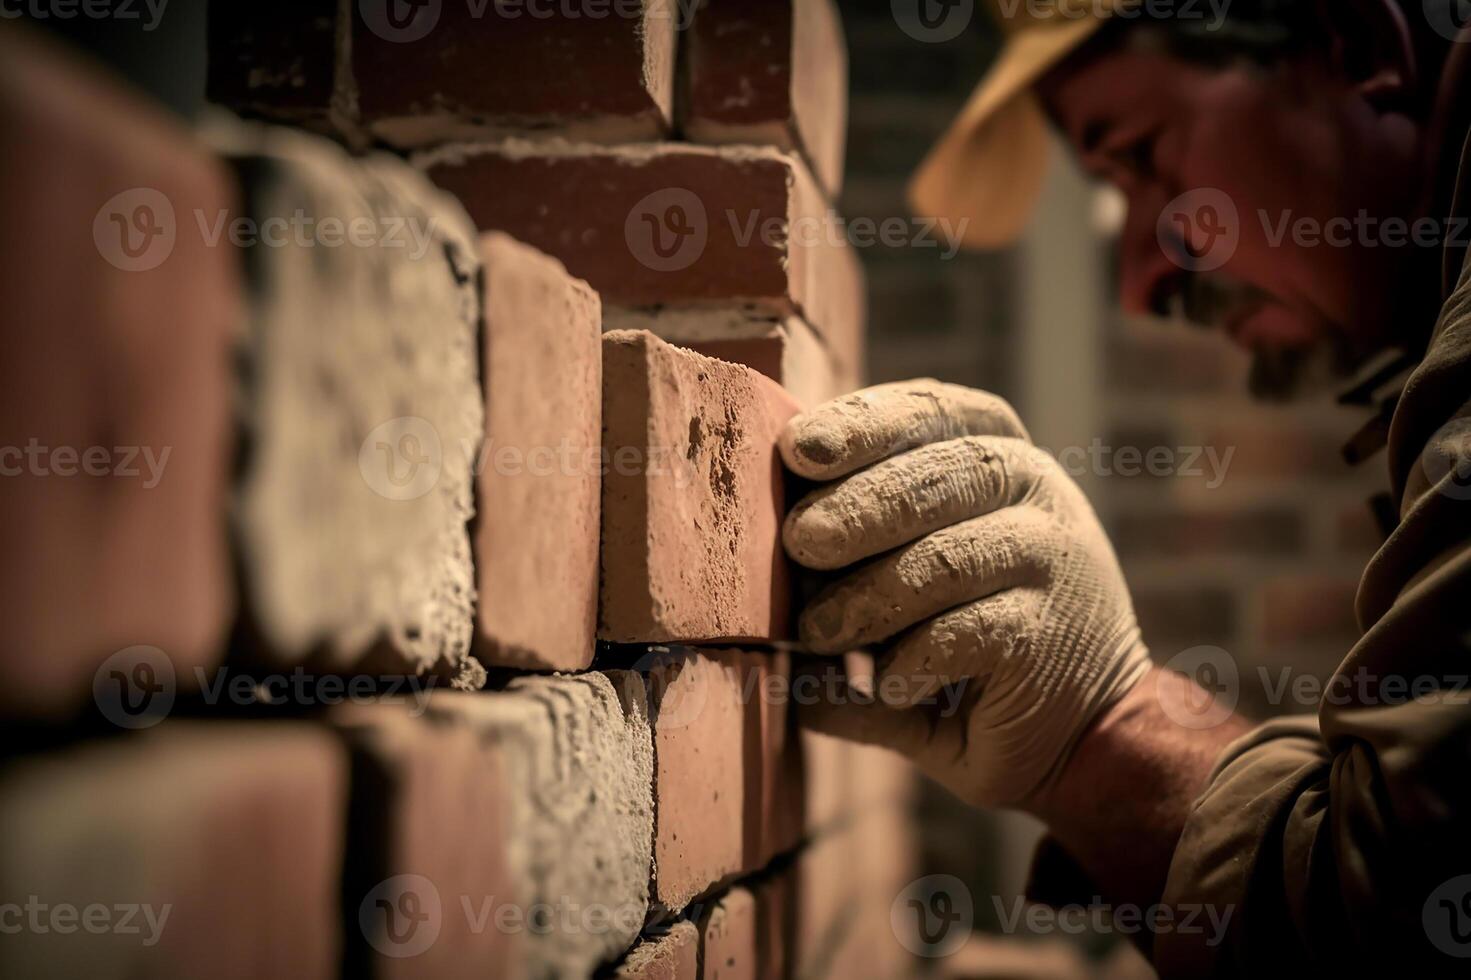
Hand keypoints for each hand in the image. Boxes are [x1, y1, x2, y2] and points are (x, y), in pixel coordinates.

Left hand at [781, 379, 1151, 810]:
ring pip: (945, 558)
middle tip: (799, 541)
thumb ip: (845, 558)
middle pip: (939, 476)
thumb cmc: (963, 640)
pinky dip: (909, 659)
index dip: (866, 421)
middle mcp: (1036, 489)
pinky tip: (884, 682)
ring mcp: (1052, 559)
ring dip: (868, 596)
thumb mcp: (907, 583)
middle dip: (857, 506)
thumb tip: (746, 564)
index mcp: (995, 453)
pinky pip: (963, 633)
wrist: (1077, 731)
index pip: (932, 411)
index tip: (799, 448)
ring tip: (817, 631)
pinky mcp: (1048, 635)